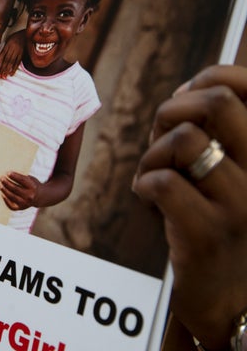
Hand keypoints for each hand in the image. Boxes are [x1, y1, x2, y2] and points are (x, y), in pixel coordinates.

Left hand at [0, 29, 24, 77]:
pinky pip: (17, 63)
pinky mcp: (22, 55)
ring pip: (11, 63)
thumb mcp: (8, 39)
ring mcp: (17, 52)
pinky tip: (11, 74)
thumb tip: (0, 56)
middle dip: (2, 68)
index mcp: (8, 45)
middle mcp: (12, 49)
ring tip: (4, 76)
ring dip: (7, 70)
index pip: (2, 54)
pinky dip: (14, 69)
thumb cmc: (15, 37)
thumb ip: (4, 47)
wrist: (25, 34)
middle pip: (6, 60)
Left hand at [0, 172, 39, 209]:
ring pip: (12, 196)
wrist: (40, 197)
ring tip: (0, 185)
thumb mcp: (30, 179)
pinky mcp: (20, 208)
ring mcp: (25, 203)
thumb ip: (21, 178)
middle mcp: (29, 196)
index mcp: (33, 187)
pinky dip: (6, 199)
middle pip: (15, 188)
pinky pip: (11, 205)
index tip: (7, 173)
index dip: (14, 176)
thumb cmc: (32, 185)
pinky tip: (2, 194)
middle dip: (7, 183)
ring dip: (4, 190)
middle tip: (1, 178)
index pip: (22, 180)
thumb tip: (8, 175)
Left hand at [132, 65, 246, 349]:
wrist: (236, 301)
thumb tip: (189, 89)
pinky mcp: (208, 234)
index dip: (207, 80)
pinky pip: (164, 181)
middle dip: (173, 111)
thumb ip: (220, 132)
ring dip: (154, 153)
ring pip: (187, 139)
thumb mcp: (235, 172)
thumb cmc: (226, 225)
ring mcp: (242, 205)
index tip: (185, 104)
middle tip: (162, 141)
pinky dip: (144, 183)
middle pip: (217, 102)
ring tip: (154, 176)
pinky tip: (149, 197)